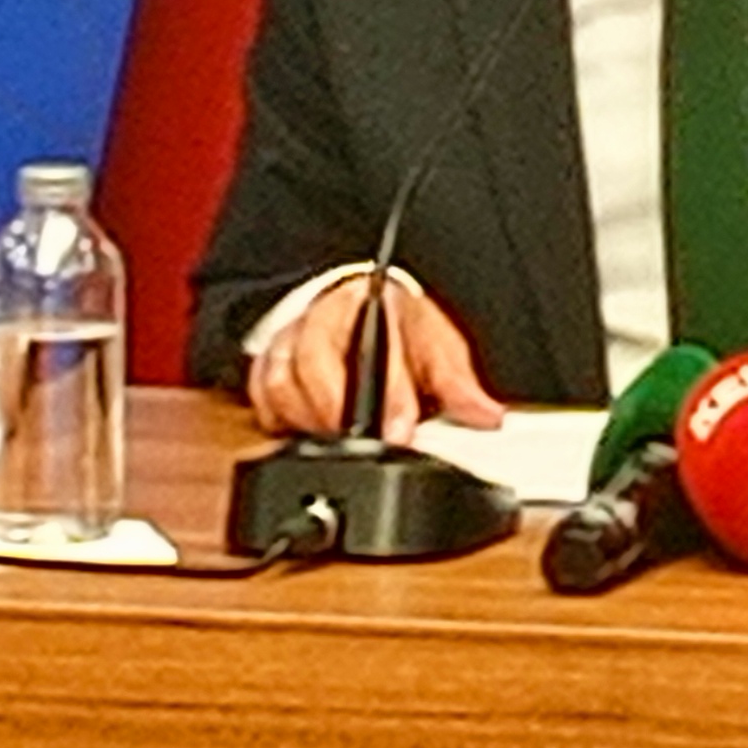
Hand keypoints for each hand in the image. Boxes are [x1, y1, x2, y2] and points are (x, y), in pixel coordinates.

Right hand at [250, 269, 502, 437]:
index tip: (400, 433)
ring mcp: (291, 337)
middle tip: (360, 443)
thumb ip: (456, 383)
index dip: (391, 397)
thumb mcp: (434, 346)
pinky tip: (302, 428)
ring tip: (334, 438)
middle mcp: (325, 316)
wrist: (356, 304)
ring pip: (282, 381)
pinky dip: (278, 417)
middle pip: (314, 361)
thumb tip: (487, 415)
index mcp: (373, 304)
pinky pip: (260, 393)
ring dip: (306, 417)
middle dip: (336, 410)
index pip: (379, 348)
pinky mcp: (268, 360)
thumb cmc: (395, 327)